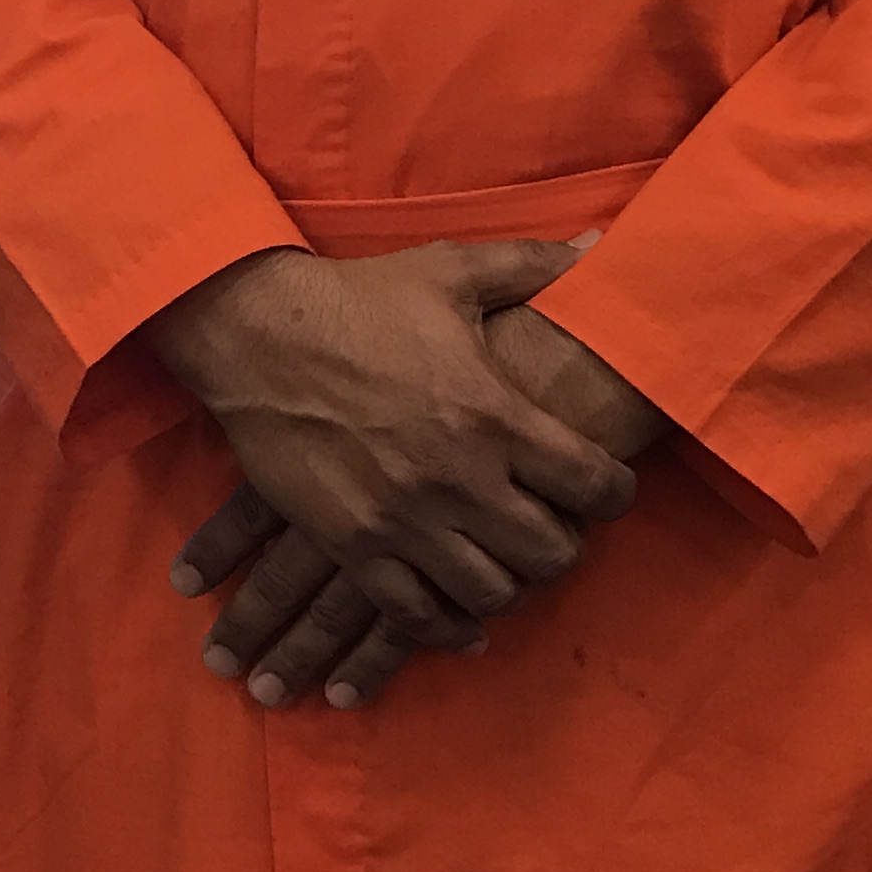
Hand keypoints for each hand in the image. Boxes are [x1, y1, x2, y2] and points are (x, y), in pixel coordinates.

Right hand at [148, 237, 637, 674]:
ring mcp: (403, 518)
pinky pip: (413, 614)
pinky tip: (460, 617)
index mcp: (494, 412)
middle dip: (565, 545)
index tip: (609, 490)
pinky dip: (445, 625)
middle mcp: (458, 477)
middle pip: (550, 552)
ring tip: (504, 561)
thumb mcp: (450, 271)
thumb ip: (533, 264)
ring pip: (490, 592)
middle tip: (554, 527)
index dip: (615, 493)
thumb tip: (603, 245)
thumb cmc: (358, 298)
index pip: (593, 482)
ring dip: (508, 583)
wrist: (255, 332)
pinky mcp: (352, 542)